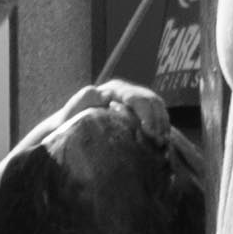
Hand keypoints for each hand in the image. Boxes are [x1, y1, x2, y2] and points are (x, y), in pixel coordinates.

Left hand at [32, 76, 179, 156]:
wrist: (70, 130)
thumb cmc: (69, 125)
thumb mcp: (71, 115)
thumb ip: (81, 101)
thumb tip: (98, 93)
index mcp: (111, 90)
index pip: (135, 97)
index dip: (145, 113)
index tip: (149, 132)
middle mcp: (124, 91)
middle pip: (150, 100)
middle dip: (157, 119)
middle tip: (159, 141)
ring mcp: (132, 100)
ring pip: (157, 106)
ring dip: (162, 123)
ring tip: (162, 143)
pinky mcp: (137, 111)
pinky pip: (157, 113)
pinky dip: (162, 125)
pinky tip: (162, 140)